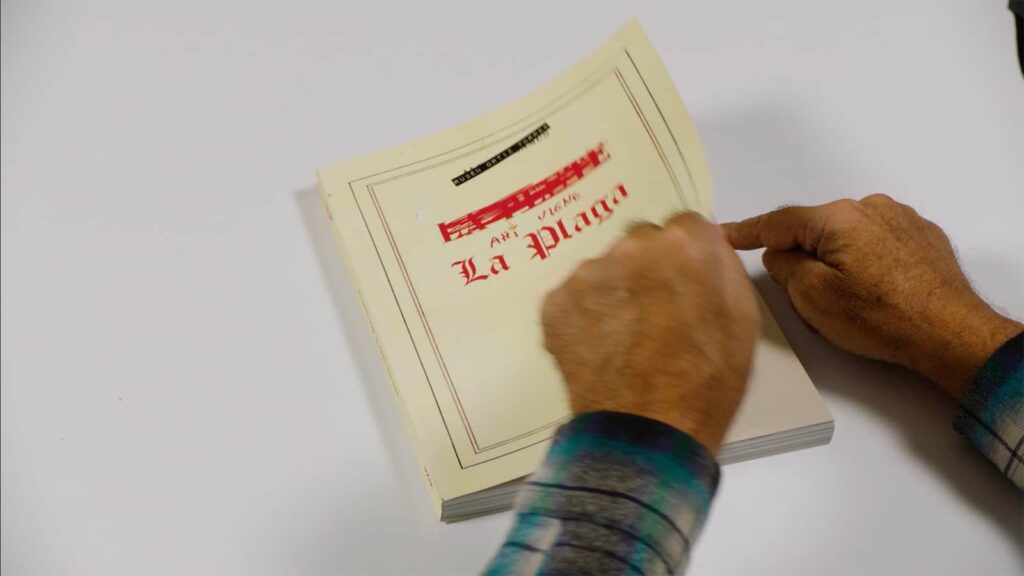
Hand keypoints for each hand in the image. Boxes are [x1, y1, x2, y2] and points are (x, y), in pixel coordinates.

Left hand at [541, 212, 760, 453]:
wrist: (646, 430)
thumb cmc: (706, 381)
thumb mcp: (741, 318)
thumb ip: (721, 266)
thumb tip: (703, 245)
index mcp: (684, 244)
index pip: (684, 227)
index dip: (685, 258)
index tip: (684, 285)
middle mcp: (631, 247)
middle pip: (640, 243)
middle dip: (647, 269)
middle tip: (654, 315)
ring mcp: (588, 274)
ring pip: (604, 270)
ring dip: (614, 292)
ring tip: (625, 339)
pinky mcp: (555, 303)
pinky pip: (574, 298)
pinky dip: (585, 317)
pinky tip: (600, 349)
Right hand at [724, 194, 1021, 399]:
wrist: (950, 335)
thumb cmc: (886, 320)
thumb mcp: (813, 299)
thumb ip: (785, 267)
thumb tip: (780, 255)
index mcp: (838, 218)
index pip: (778, 221)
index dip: (746, 231)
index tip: (724, 234)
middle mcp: (870, 208)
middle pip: (814, 230)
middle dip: (803, 257)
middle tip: (806, 297)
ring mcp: (899, 219)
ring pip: (845, 236)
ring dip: (837, 261)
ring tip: (852, 301)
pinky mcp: (920, 236)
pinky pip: (875, 242)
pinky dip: (866, 262)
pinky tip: (876, 292)